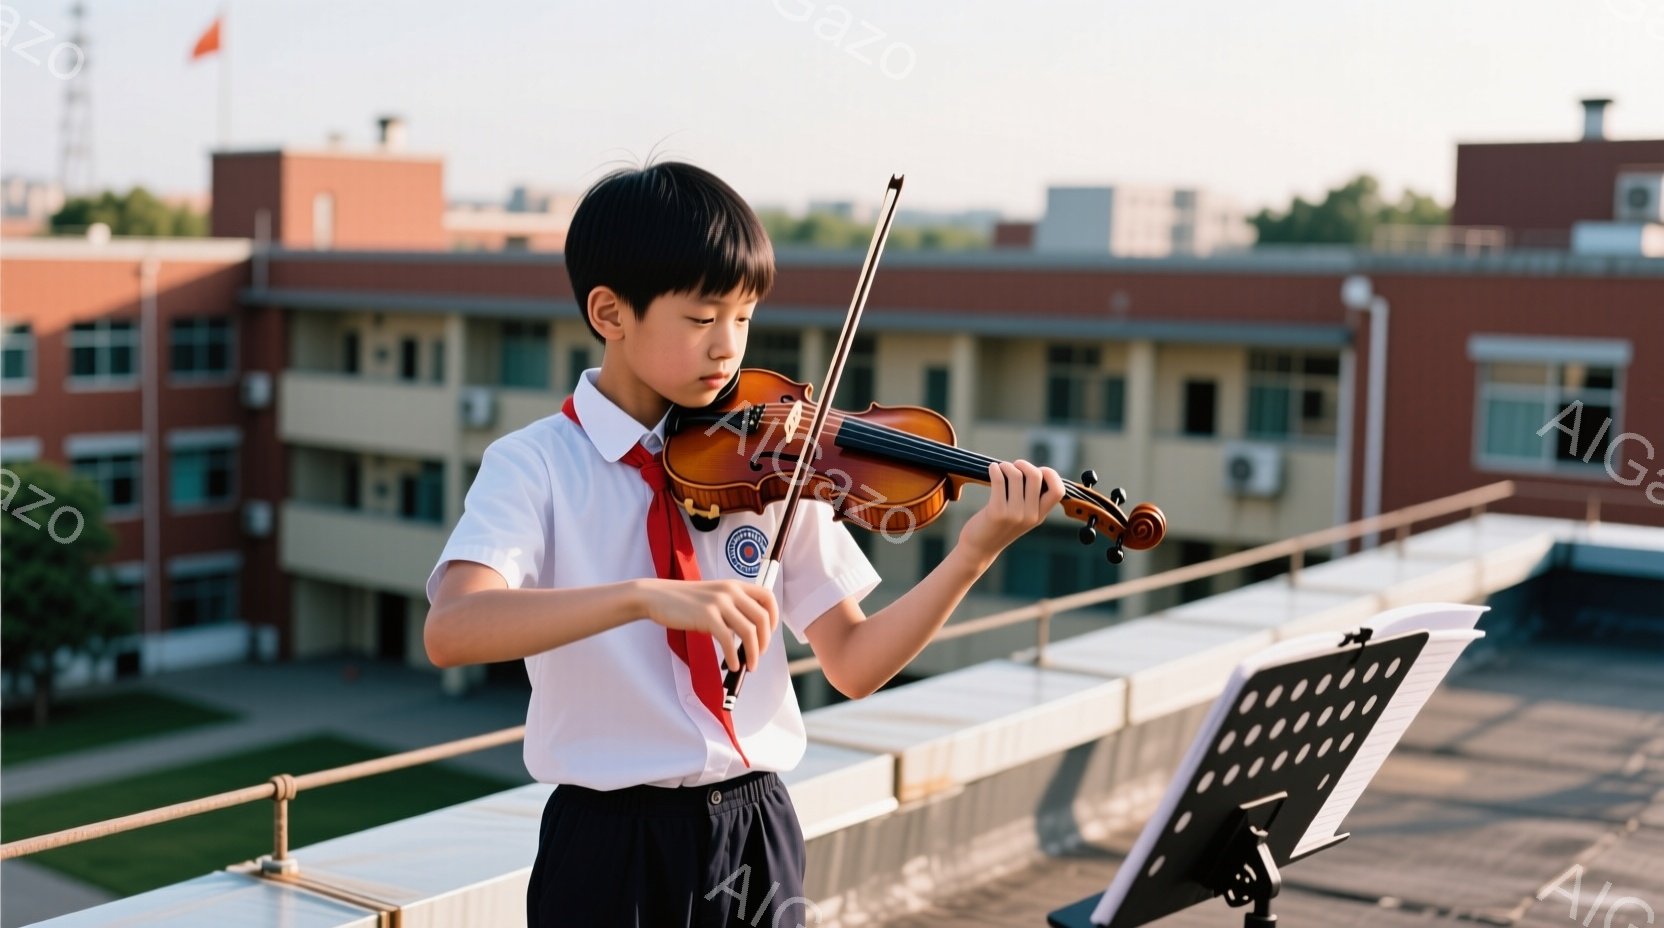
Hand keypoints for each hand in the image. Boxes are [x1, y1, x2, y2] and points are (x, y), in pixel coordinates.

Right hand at [638, 579, 779, 672]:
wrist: (657, 596)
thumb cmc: (685, 601)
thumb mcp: (713, 596)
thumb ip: (732, 607)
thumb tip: (750, 633)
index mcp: (735, 585)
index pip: (768, 597)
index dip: (773, 617)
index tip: (769, 633)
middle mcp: (730, 591)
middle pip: (762, 618)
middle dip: (764, 641)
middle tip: (758, 655)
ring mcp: (719, 603)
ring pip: (749, 632)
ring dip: (753, 653)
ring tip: (749, 666)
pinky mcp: (707, 616)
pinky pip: (729, 641)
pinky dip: (734, 657)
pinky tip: (733, 665)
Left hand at [958, 460, 1064, 562]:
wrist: (980, 548)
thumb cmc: (998, 526)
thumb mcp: (1021, 516)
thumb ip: (1030, 499)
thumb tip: (1031, 469)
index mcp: (1039, 516)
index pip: (1058, 491)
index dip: (1051, 475)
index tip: (1038, 470)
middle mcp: (1030, 516)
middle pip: (1035, 476)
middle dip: (1024, 465)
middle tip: (1014, 466)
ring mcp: (1014, 515)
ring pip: (1016, 476)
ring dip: (1006, 466)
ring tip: (999, 468)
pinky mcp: (997, 512)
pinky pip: (999, 480)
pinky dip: (995, 469)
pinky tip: (992, 469)